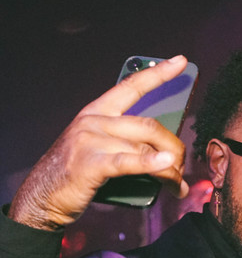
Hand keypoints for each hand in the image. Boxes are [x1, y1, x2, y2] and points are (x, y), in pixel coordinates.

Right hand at [9, 55, 189, 229]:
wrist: (43, 195)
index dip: (158, 73)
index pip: (131, 86)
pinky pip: (128, 162)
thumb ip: (126, 141)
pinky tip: (167, 165)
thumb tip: (162, 151)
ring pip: (145, 147)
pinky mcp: (91, 164)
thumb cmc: (75, 172)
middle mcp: (95, 121)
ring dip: (169, 170)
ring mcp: (91, 140)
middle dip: (174, 147)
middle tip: (183, 168)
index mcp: (98, 112)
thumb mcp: (99, 147)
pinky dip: (151, 163)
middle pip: (149, 125)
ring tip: (178, 185)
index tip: (180, 62)